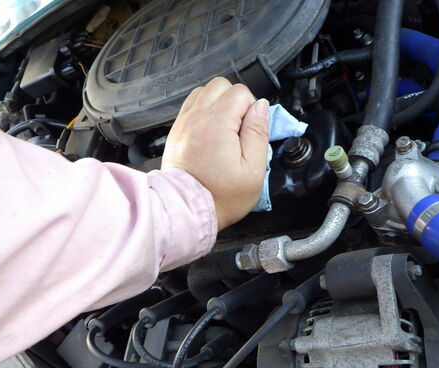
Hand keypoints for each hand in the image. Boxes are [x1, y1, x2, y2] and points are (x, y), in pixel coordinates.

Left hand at [161, 77, 269, 230]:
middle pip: (221, 85)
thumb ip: (258, 133)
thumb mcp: (253, 169)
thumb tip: (261, 107)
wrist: (188, 210)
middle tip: (239, 128)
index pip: (241, 92)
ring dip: (218, 104)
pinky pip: (191, 106)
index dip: (251, 109)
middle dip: (235, 101)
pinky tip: (211, 132)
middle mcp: (197, 117)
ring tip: (225, 129)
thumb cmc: (221, 196)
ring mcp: (184, 123)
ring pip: (204, 92)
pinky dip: (203, 111)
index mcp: (218, 123)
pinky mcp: (177, 131)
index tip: (249, 132)